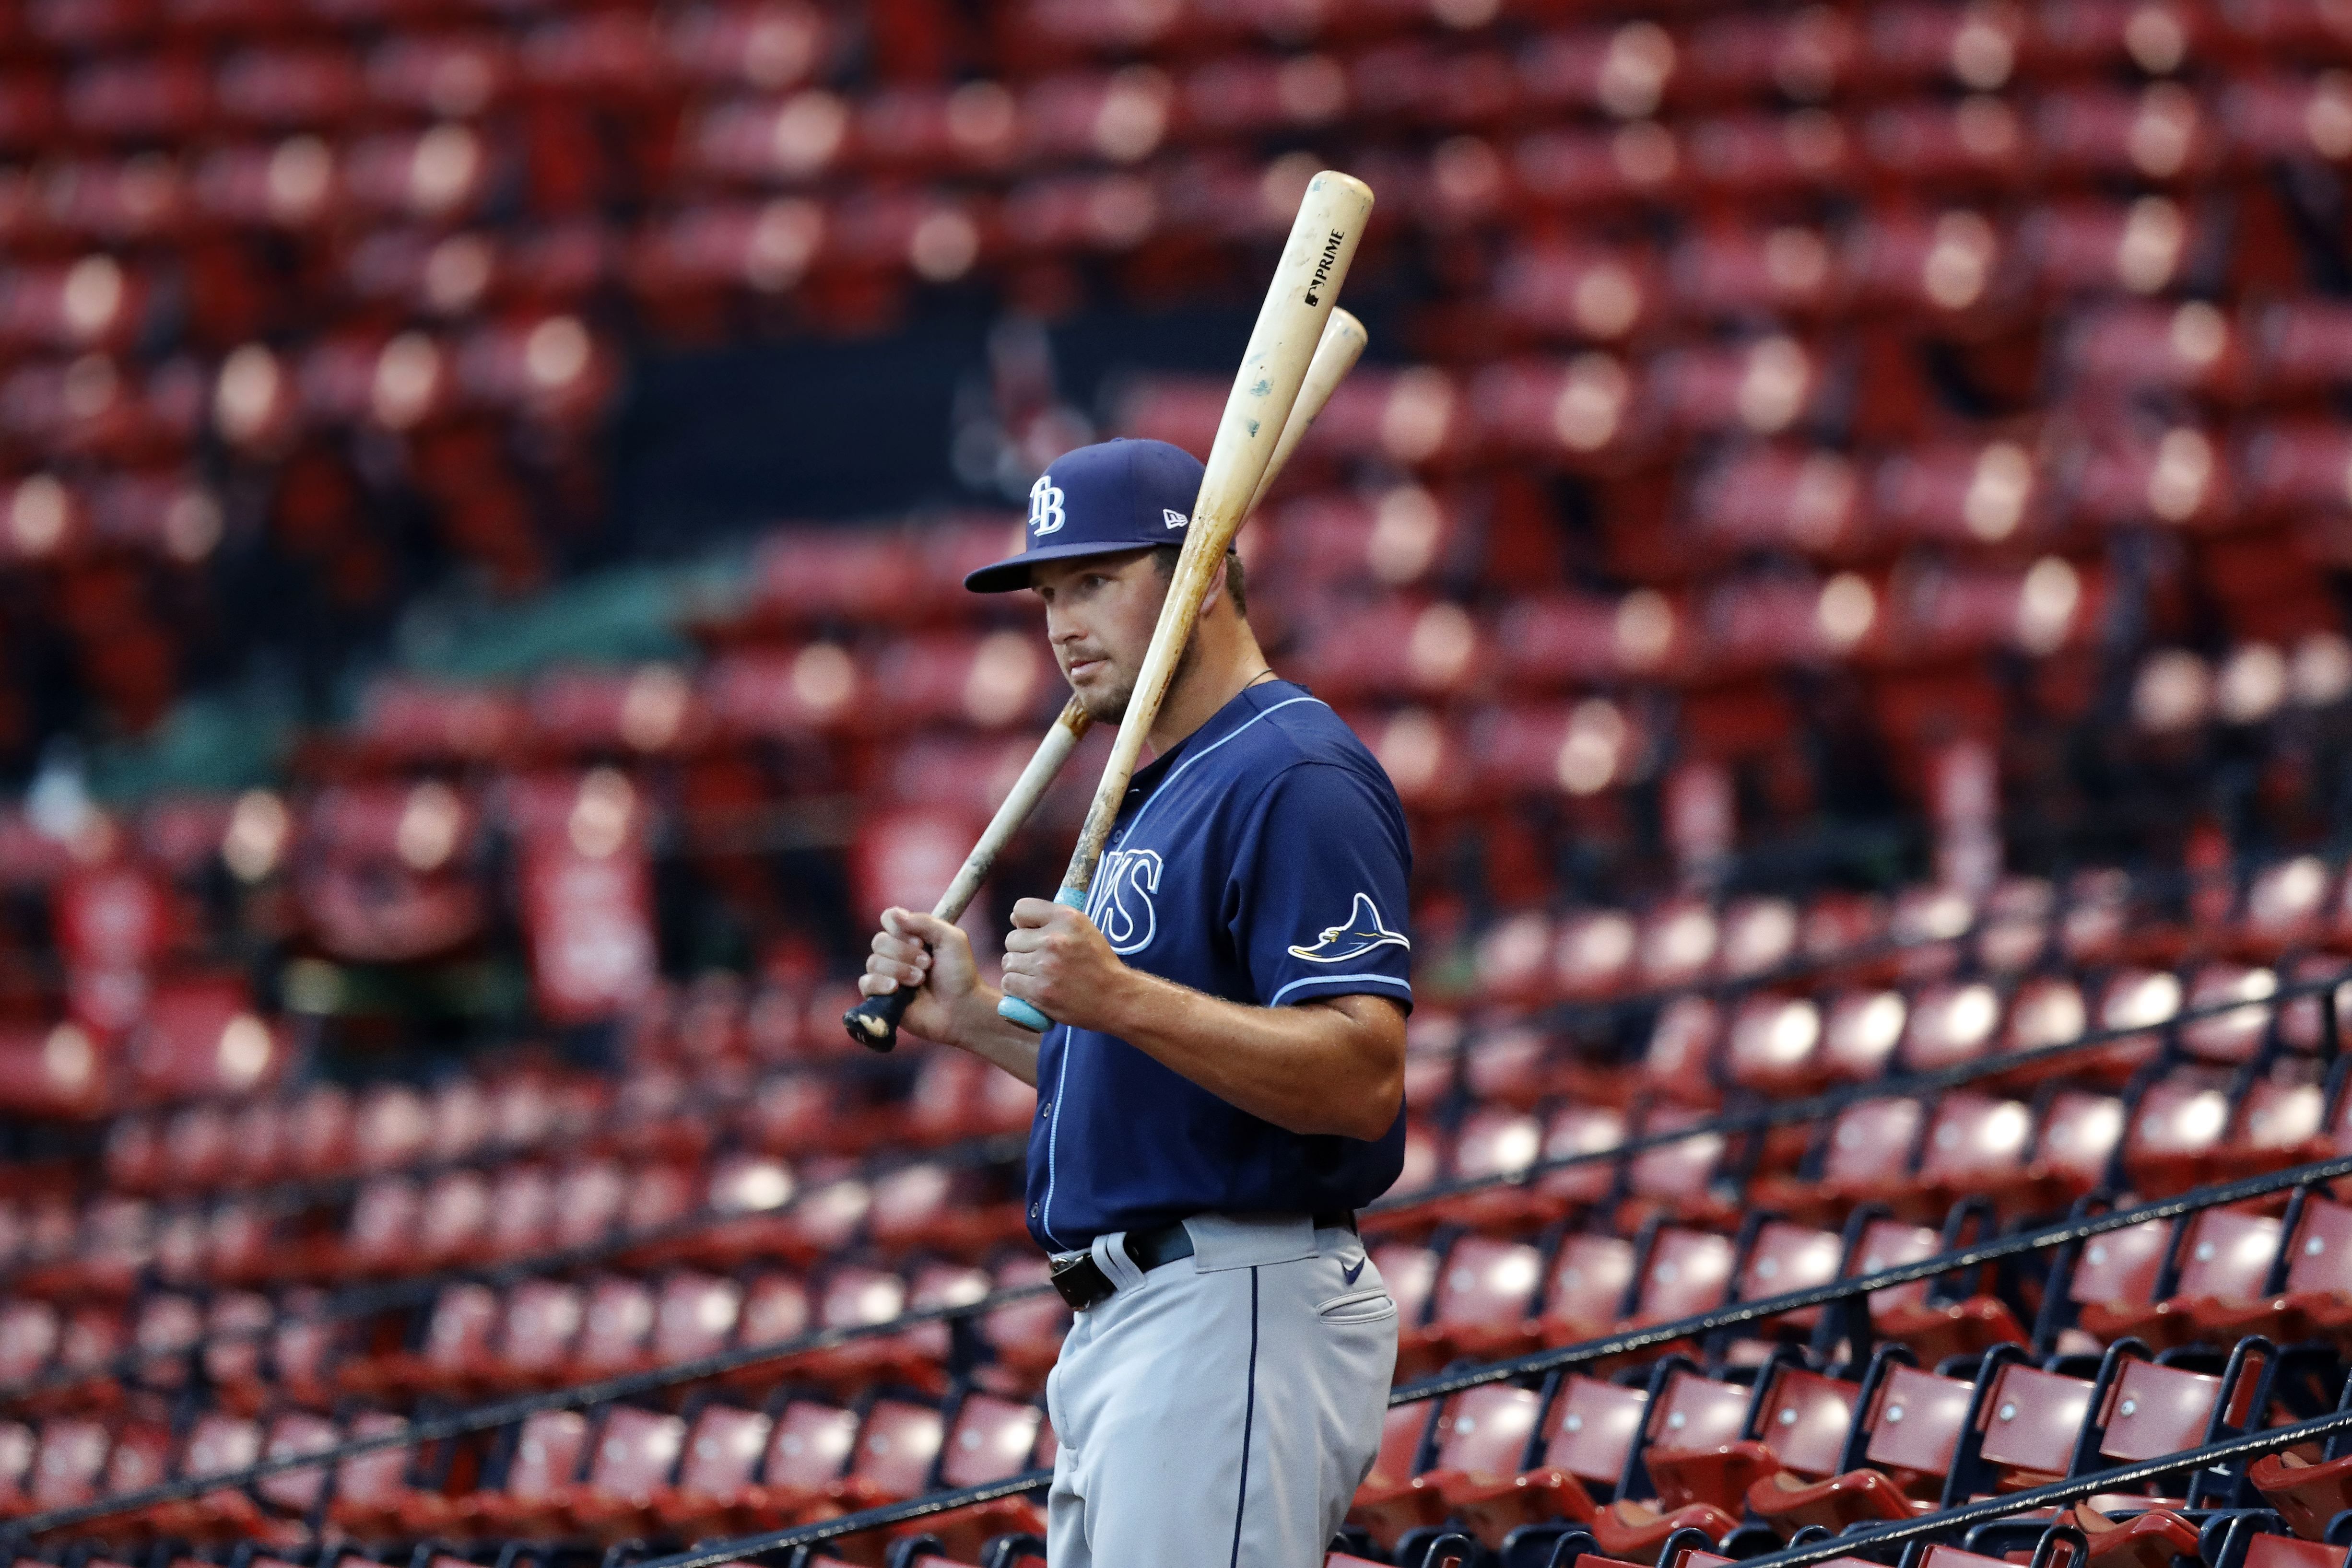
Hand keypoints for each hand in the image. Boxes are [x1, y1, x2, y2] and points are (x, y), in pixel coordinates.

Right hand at [859, 908, 993, 1050]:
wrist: (962, 1008)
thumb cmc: (960, 973)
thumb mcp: (950, 938)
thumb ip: (924, 922)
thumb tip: (894, 913)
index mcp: (911, 937)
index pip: (889, 919)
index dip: (900, 928)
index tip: (921, 941)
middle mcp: (896, 954)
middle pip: (879, 941)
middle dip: (904, 953)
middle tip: (927, 964)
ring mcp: (887, 975)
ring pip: (873, 962)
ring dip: (899, 970)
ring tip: (920, 980)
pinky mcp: (881, 997)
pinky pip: (865, 983)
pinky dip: (880, 983)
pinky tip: (896, 989)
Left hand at [1000, 898, 1131, 1031]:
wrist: (1115, 997)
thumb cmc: (1098, 962)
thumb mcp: (1083, 928)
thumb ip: (1052, 920)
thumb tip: (1014, 920)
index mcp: (1067, 918)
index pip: (1021, 908)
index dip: (1023, 922)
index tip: (1032, 934)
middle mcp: (1054, 939)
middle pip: (1012, 939)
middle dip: (1022, 950)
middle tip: (1039, 960)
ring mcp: (1045, 966)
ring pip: (1008, 962)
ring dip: (1018, 970)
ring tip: (1036, 975)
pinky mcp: (1039, 991)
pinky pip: (1008, 983)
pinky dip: (1015, 988)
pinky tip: (1030, 989)